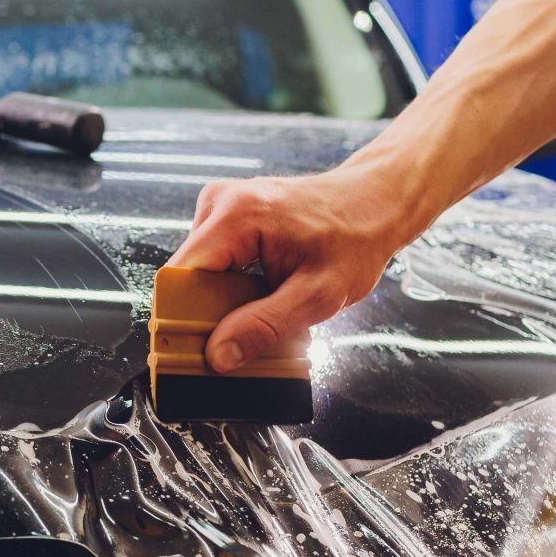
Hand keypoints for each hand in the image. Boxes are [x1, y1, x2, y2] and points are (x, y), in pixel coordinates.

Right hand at [167, 169, 414, 369]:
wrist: (375, 201)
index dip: (182, 319)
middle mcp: (220, 202)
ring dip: (220, 298)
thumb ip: (265, 326)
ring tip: (263, 303)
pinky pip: (210, 260)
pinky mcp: (226, 213)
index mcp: (237, 215)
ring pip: (196, 271)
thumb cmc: (356, 238)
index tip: (198, 350)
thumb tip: (219, 355)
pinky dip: (228, 283)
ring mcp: (220, 204)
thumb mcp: (319, 295)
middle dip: (206, 312)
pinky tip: (259, 288)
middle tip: (245, 334)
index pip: (180, 277)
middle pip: (185, 276)